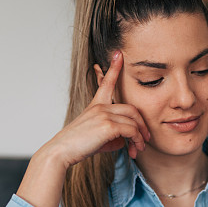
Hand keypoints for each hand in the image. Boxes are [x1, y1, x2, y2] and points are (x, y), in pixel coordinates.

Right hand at [50, 50, 149, 165]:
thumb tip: (125, 141)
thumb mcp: (96, 137)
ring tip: (140, 148)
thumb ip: (112, 135)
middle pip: (132, 108)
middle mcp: (100, 106)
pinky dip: (136, 140)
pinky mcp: (108, 125)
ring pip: (133, 121)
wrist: (61, 151)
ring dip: (140, 137)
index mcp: (95, 105)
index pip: (106, 82)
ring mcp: (104, 114)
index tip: (119, 54)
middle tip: (146, 138)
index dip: (114, 67)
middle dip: (142, 124)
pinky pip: (131, 130)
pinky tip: (134, 150)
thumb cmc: (77, 145)